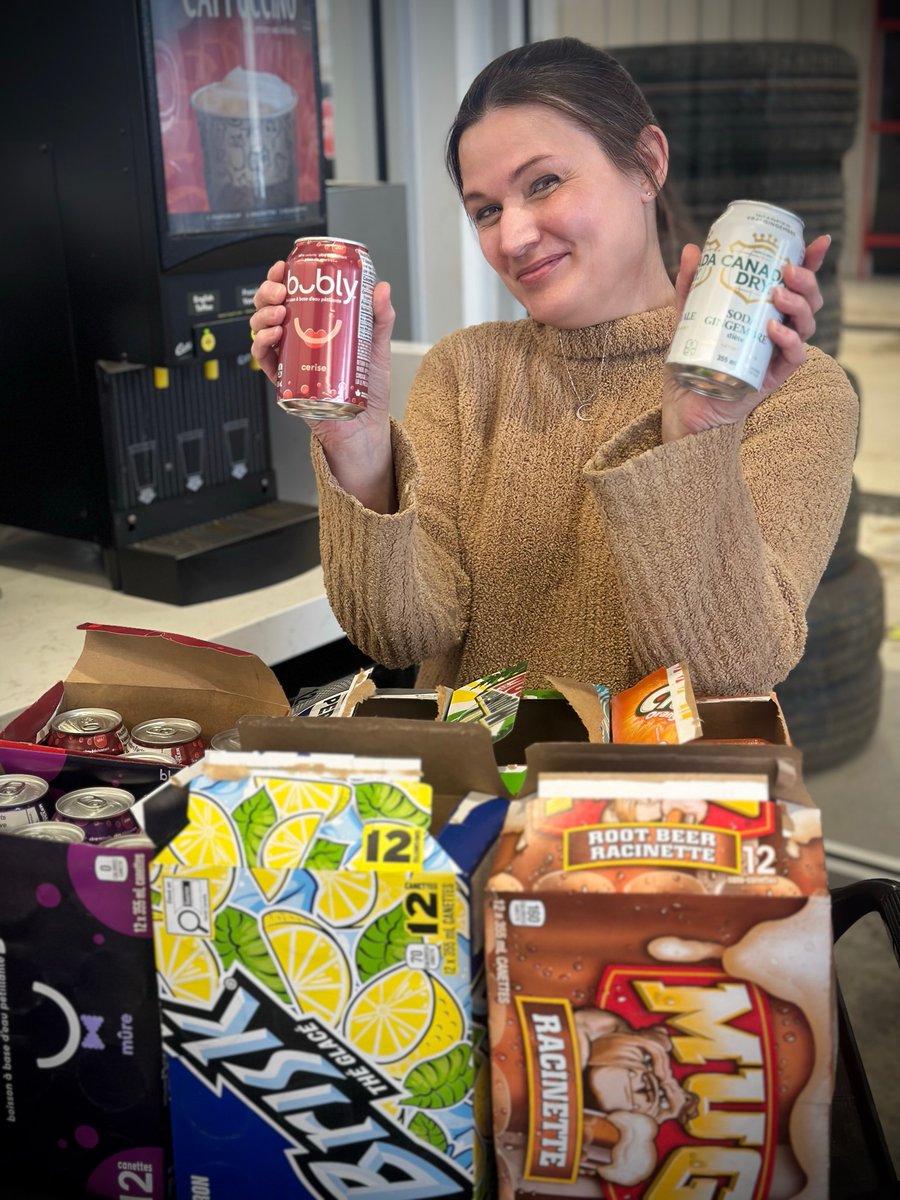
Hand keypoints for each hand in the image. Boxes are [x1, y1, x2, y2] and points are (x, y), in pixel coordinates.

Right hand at [250, 263, 397, 511]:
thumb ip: (380, 318)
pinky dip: (261, 346)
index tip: (284, 267)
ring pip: (261, 330)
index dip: (281, 277)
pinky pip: (264, 360)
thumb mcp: (376, 347)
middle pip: (270, 308)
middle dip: (267, 293)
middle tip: (280, 291)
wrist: (364, 427)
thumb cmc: (368, 389)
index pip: (291, 294)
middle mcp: (298, 339)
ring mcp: (290, 359)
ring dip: (262, 317)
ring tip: (279, 315)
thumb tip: (382, 288)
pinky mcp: (285, 381)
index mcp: (315, 324)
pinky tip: (271, 338)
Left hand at [661, 234, 830, 441]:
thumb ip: (692, 285)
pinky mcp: (771, 377)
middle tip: (787, 271)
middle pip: (809, 301)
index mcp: (765, 313)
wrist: (683, 408)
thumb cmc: (692, 362)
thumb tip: (693, 249)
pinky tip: (775, 329)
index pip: (796, 285)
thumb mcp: (688, 317)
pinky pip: (794, 357)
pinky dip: (789, 341)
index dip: (812, 263)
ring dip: (799, 306)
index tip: (819, 243)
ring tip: (778, 295)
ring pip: (806, 325)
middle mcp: (776, 332)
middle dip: (807, 281)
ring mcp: (776, 355)